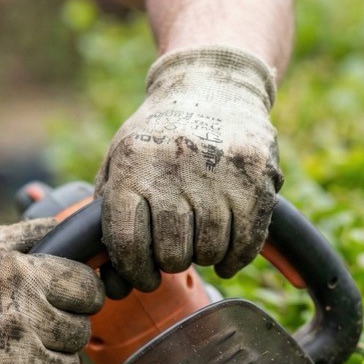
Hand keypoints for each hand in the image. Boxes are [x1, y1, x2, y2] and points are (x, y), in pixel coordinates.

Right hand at [0, 220, 102, 363]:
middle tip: (41, 327)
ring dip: (56, 362)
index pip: (88, 290)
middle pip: (81, 331)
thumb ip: (33, 234)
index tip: (72, 300)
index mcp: (24, 278)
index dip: (83, 295)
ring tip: (30, 353)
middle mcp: (26, 319)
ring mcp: (20, 362)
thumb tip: (70, 228)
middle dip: (65, 329)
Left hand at [95, 45, 282, 292]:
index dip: (136, 272)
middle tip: (175, 251)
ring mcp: (218, 174)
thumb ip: (109, 210)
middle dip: (172, 261)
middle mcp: (174, 169)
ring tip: (200, 240)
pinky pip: (246, 243)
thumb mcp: (122, 157)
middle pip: (172, 253)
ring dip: (204, 256)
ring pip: (209, 251)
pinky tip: (225, 257)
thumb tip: (109, 278)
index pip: (129, 243)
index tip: (145, 277)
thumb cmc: (160, 135)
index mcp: (134, 166)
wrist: (213, 84)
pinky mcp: (255, 179)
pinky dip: (235, 259)